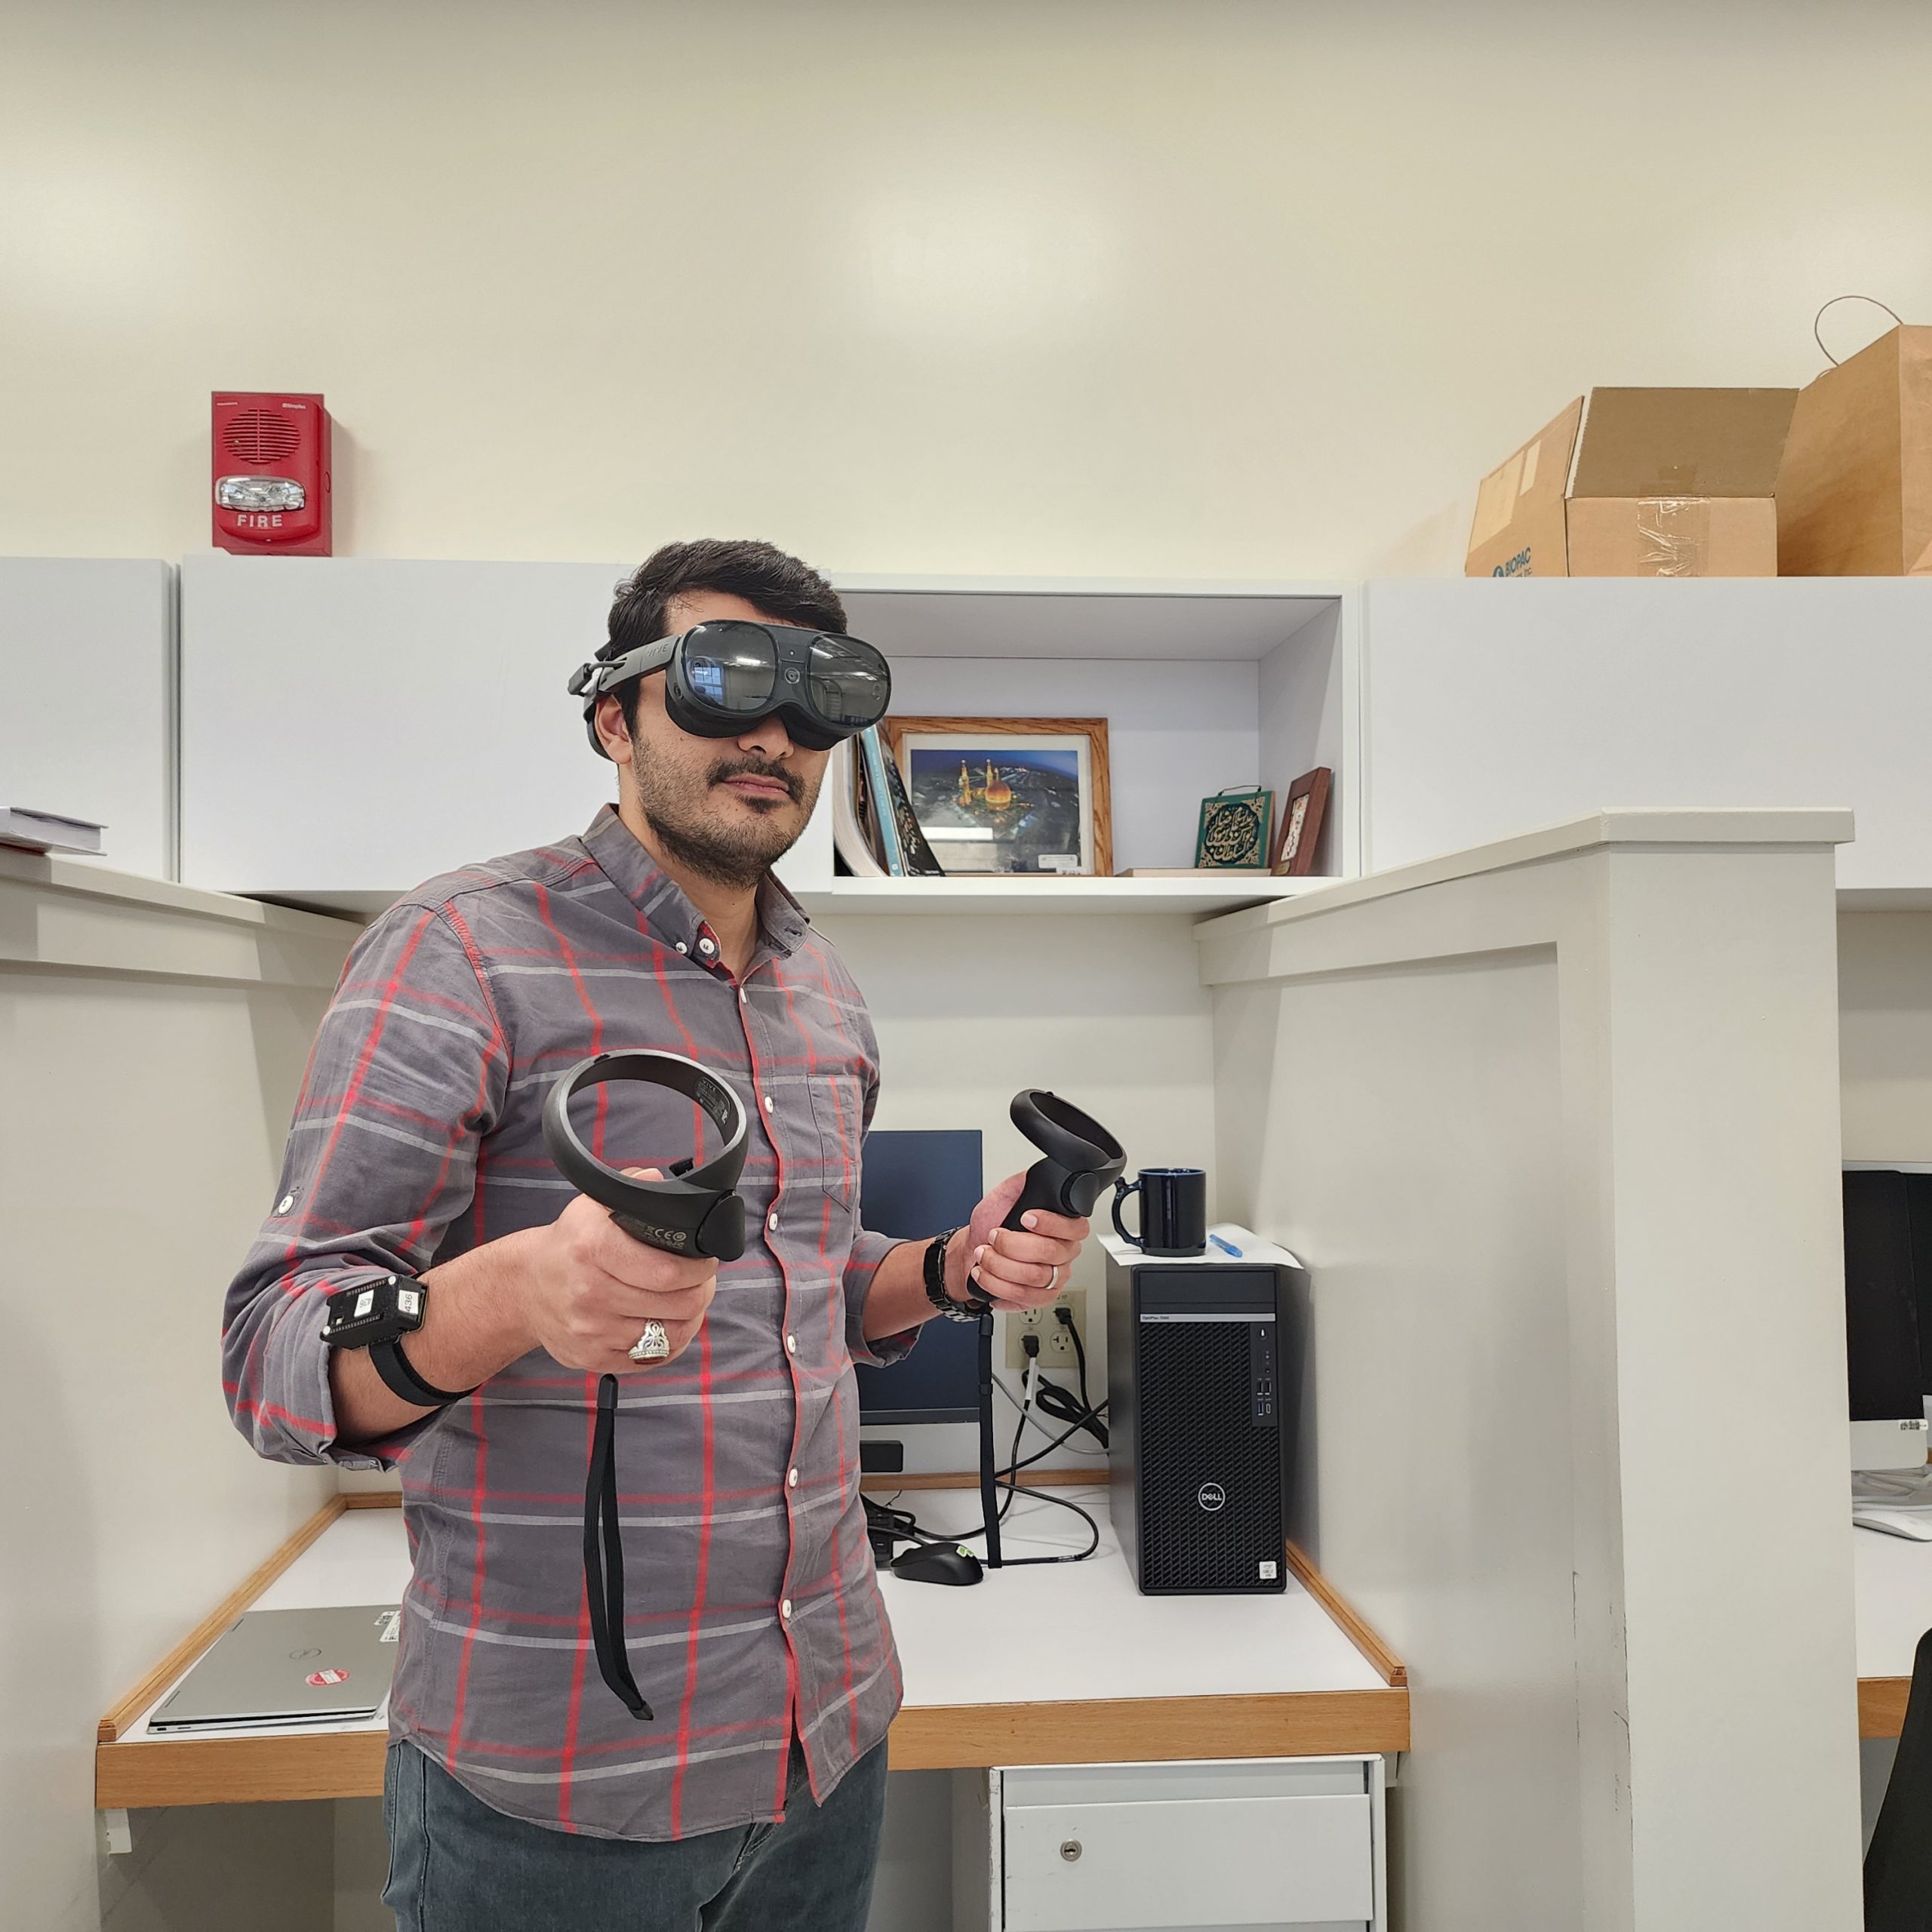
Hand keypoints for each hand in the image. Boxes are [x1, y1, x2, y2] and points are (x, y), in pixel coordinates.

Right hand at [509, 1168, 718, 1370]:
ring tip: (687, 1301)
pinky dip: (669, 1342)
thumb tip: (659, 1182)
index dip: (700, 1269)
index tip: (706, 1261)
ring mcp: (591, 1330)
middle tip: (702, 1281)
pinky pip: (652, 1358)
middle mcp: (590, 1292)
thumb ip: (630, 1189)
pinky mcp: (592, 1358)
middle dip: (702, 1291)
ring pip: (670, 1334)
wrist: (524, 1288)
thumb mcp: (592, 1206)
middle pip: (678, 1304)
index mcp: (593, 1248)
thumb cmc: (570, 1244)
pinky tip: (668, 1324)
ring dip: (689, 1318)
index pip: (668, 1271)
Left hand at [947, 1170, 1089, 1312]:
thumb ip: (1021, 1184)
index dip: (1050, 1223)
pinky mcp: (1039, 1297)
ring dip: (1000, 1265)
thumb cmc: (990, 1226)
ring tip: (983, 1255)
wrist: (972, 1252)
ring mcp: (1053, 1278)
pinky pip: (1025, 1297)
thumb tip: (1032, 1176)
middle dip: (1012, 1245)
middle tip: (993, 1237)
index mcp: (1063, 1226)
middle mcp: (1063, 1253)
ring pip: (1034, 1277)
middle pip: (1049, 1253)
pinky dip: (998, 1285)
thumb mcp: (1004, 1197)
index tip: (1025, 1218)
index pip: (1074, 1227)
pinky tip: (986, 1275)